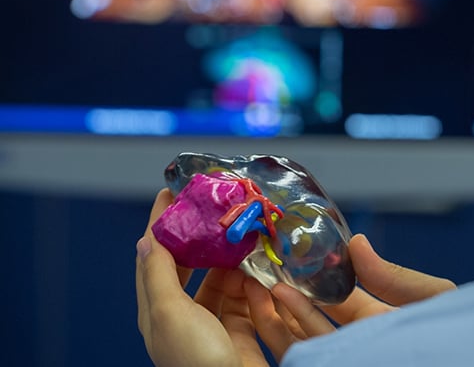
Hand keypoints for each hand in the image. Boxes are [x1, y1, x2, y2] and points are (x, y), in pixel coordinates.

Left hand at [136, 189, 269, 366]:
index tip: (172, 192)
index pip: (154, 255)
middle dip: (201, 235)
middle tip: (217, 207)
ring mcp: (212, 321)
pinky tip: (260, 270)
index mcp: (157, 308)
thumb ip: (159, 274)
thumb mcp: (169, 312)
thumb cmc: (195, 360)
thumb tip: (146, 238)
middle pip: (189, 263)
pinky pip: (245, 295)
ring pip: (220, 277)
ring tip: (245, 234)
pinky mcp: (240, 328)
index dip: (161, 223)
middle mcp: (182, 312)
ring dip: (232, 257)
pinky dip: (252, 281)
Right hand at [245, 233, 455, 360]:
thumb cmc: (456, 338)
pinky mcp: (336, 366)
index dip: (316, 280)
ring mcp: (347, 356)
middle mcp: (361, 342)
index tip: (293, 259)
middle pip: (315, 319)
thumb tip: (357, 242)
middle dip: (288, 295)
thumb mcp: (431, 300)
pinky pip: (306, 353)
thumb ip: (394, 276)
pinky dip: (285, 331)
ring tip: (261, 283)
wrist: (465, 362)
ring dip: (280, 311)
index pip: (341, 300)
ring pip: (303, 336)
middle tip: (264, 269)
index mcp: (382, 323)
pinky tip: (275, 305)